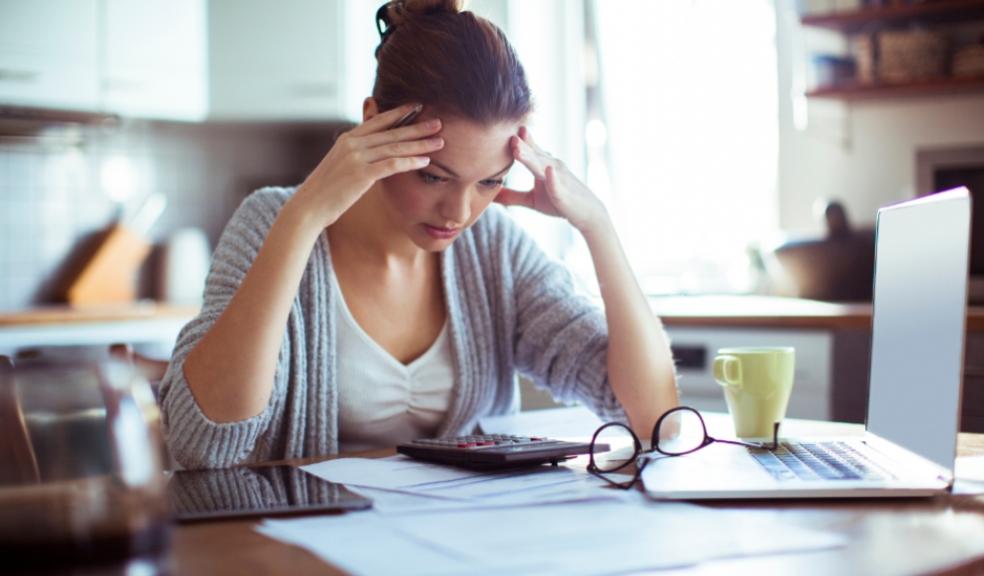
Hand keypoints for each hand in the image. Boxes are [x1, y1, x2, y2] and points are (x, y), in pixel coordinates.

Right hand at [290, 103, 443, 227]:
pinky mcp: (361, 174)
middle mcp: (352, 143)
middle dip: (417, 127)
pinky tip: (426, 162)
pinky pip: (392, 165)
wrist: (309, 206)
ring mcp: (356, 158)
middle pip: (391, 132)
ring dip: (420, 144)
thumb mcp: (339, 165)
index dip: (400, 113)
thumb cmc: (326, 191)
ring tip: (439, 141)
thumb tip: (370, 154)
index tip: (418, 106)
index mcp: (347, 139)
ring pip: (395, 147)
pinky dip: (410, 162)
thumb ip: (355, 155)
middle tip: (439, 122)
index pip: (378, 120)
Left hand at [496, 126, 608, 233]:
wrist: (586, 213)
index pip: (529, 150)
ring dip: (531, 157)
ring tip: (518, 148)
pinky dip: (553, 179)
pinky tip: (548, 170)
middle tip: (508, 134)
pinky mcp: (565, 194)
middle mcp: (551, 166)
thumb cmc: (558, 203)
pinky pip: (557, 186)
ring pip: (543, 166)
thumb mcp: (531, 200)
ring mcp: (559, 179)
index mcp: (542, 165)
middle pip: (533, 155)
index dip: (519, 140)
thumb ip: (511, 195)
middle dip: (522, 145)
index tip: (504, 128)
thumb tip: (490, 194)